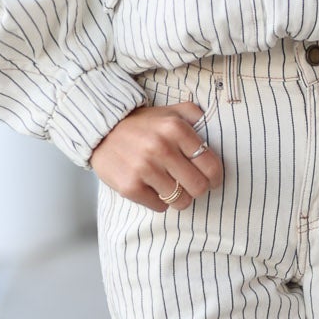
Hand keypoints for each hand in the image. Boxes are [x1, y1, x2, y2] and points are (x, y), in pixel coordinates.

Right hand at [90, 99, 224, 209]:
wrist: (101, 130)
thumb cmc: (142, 124)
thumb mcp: (170, 111)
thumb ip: (196, 116)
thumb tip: (217, 132)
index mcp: (175, 129)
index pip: (211, 166)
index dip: (215, 177)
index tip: (211, 179)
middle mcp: (161, 148)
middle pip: (199, 187)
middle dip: (198, 189)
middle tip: (190, 184)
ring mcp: (144, 168)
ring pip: (181, 200)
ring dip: (179, 197)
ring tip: (171, 186)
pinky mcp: (129, 186)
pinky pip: (159, 207)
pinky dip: (159, 201)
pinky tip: (152, 188)